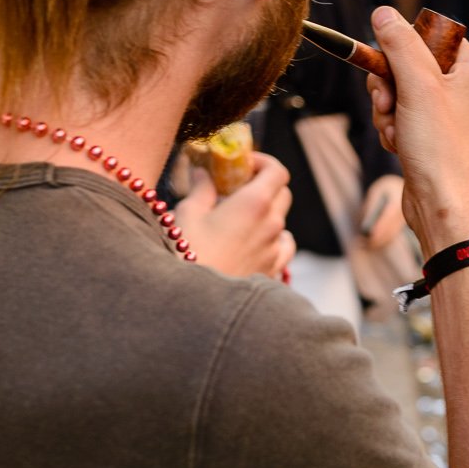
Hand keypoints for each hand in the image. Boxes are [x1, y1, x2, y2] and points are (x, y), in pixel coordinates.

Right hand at [177, 152, 294, 278]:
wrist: (192, 304)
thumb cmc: (186, 254)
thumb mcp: (188, 214)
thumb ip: (201, 189)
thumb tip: (203, 172)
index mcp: (255, 203)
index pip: (277, 171)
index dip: (263, 162)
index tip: (243, 165)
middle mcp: (272, 225)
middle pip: (282, 193)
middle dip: (263, 186)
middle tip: (236, 190)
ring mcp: (275, 250)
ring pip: (282, 223)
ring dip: (267, 216)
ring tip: (239, 222)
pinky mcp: (272, 272)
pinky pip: (281, 249)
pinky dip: (271, 242)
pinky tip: (251, 246)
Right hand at [365, 7, 468, 257]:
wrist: (443, 204)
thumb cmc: (441, 148)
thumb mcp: (418, 86)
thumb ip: (399, 45)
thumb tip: (384, 13)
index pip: (431, 34)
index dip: (405, 46)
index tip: (389, 61)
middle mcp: (462, 87)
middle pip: (407, 62)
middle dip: (388, 84)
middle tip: (388, 102)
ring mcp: (445, 112)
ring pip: (397, 90)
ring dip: (386, 109)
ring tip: (396, 130)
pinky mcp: (429, 133)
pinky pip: (398, 115)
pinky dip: (391, 128)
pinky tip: (398, 145)